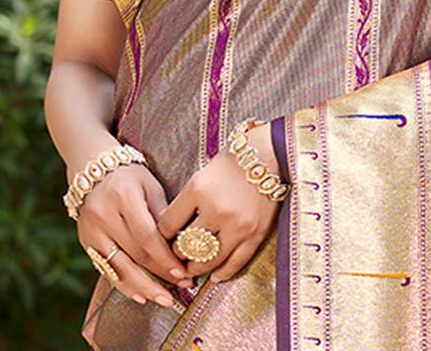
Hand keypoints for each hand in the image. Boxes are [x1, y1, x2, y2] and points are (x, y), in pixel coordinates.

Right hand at [76, 161, 193, 305]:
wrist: (92, 168)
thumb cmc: (129, 175)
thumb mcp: (150, 185)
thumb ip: (163, 214)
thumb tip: (181, 244)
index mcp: (123, 196)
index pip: (146, 235)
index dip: (164, 257)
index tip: (182, 271)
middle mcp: (103, 215)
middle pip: (134, 254)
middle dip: (159, 275)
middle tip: (181, 288)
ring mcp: (91, 230)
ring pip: (119, 267)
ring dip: (143, 287)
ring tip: (163, 299)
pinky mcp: (85, 242)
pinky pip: (106, 269)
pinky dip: (124, 284)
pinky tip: (140, 295)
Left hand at [156, 123, 282, 283]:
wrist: (269, 155)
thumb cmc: (232, 162)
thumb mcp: (201, 176)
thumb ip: (187, 203)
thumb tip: (170, 231)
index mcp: (198, 190)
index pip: (168, 225)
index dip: (161, 236)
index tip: (163, 240)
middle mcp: (217, 210)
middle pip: (186, 247)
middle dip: (177, 254)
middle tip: (176, 256)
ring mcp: (237, 225)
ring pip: (208, 261)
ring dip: (197, 267)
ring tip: (192, 268)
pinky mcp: (256, 234)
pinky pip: (235, 263)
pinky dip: (222, 273)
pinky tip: (214, 275)